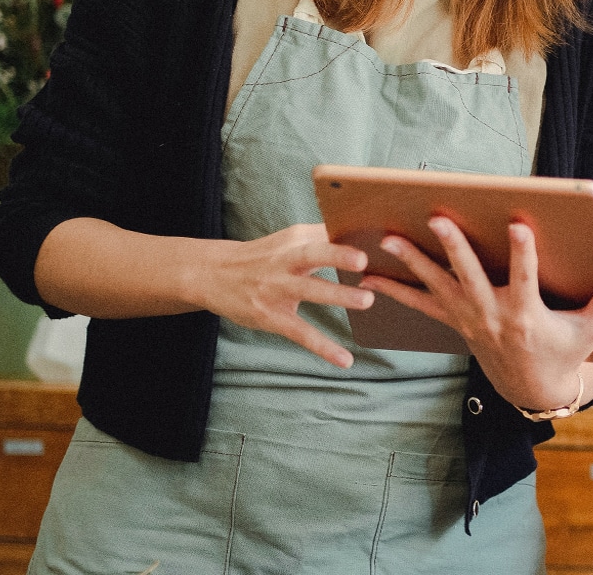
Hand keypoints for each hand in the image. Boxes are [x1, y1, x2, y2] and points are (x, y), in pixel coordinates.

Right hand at [188, 223, 374, 367]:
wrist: (212, 274)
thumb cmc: (264, 257)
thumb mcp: (288, 241)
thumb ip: (322, 240)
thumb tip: (366, 237)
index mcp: (294, 239)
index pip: (326, 232)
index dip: (351, 232)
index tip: (380, 234)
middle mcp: (285, 261)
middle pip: (313, 254)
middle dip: (338, 254)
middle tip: (365, 258)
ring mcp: (276, 289)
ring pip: (310, 290)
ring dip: (338, 295)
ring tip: (368, 300)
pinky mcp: (271, 316)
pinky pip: (300, 333)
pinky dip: (323, 347)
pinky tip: (346, 360)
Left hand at [360, 217, 592, 410]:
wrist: (533, 389)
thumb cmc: (566, 350)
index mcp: (527, 316)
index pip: (526, 279)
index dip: (523, 252)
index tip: (518, 225)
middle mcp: (492, 316)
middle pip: (469, 277)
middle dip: (453, 247)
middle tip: (437, 219)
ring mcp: (469, 321)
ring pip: (436, 287)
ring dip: (411, 263)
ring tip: (387, 238)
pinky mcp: (455, 323)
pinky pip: (419, 306)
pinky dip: (393, 291)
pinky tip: (367, 277)